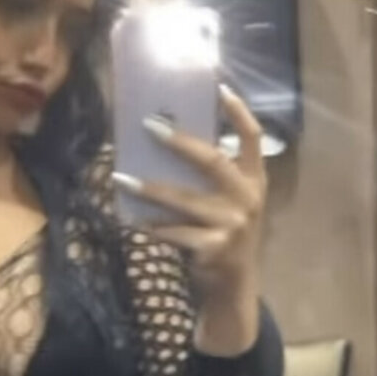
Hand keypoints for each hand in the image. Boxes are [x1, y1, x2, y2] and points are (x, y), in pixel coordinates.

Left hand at [113, 84, 266, 354]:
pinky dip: (151, 227)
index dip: (238, 112)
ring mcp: (233, 225)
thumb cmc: (224, 239)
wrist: (232, 289)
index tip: (218, 86)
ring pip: (184, 200)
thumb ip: (211, 181)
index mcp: (255, 181)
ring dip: (150, 189)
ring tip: (121, 179)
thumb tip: (165, 146)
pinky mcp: (215, 249)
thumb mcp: (229, 206)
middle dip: (179, 141)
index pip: (253, 138)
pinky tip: (130, 220)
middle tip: (149, 125)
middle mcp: (248, 199)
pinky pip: (174, 233)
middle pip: (212, 160)